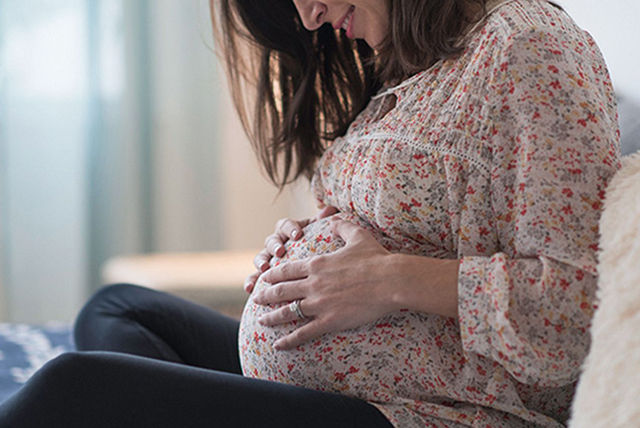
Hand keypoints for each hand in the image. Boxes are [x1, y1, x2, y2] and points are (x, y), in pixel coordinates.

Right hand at [243, 206, 337, 292]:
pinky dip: (251, 281)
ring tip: (264, 269)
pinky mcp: (266, 274)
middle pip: (271, 240)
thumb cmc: (320, 245)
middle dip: (275, 245)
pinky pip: (255, 276)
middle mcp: (277, 242)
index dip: (291, 228)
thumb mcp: (322, 233)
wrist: (316, 266)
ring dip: (260, 262)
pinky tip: (249, 289)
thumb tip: (330, 209)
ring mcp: (270, 258)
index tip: (298, 234)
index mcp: (289, 230)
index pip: (286, 225)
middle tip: (281, 251)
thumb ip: (324, 222)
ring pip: (261, 257)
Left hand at [252, 218, 398, 349]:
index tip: (263, 277)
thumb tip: (333, 217)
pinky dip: (288, 340)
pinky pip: (303, 333)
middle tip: (255, 298)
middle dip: (265, 295)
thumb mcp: (357, 235)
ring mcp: (319, 303)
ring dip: (271, 317)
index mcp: (317, 264)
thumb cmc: (376, 258)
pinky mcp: (329, 320)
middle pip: (281, 290)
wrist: (391, 280)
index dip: (272, 274)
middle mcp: (313, 283)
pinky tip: (278, 345)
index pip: (286, 269)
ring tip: (260, 321)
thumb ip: (342, 226)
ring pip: (287, 312)